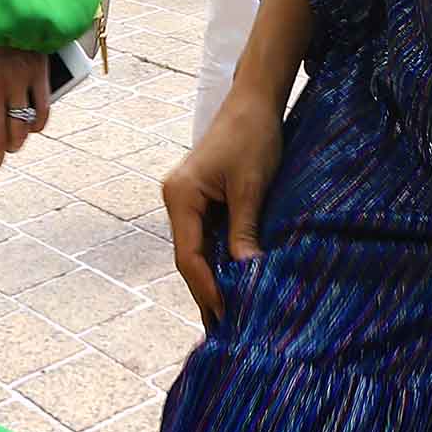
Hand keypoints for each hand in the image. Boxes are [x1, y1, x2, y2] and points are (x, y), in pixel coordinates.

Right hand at [162, 84, 283, 325]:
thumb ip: (244, 232)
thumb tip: (247, 275)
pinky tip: (233, 284)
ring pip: (199, 251)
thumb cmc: (253, 135)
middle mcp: (176, 201)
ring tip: (231, 318)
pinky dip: (221, 261)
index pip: (189, 256)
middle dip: (208, 292)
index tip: (226, 316)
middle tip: (227, 331)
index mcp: (180, 196)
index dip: (207, 289)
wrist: (255, 100)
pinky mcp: (203, 199)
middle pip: (190, 258)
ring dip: (215, 280)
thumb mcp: (251, 187)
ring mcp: (188, 201)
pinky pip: (209, 238)